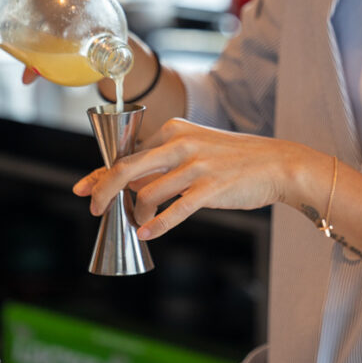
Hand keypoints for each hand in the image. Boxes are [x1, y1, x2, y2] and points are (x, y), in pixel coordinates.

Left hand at [72, 118, 308, 239]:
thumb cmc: (235, 159)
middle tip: (95, 209)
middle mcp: (182, 143)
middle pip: (127, 168)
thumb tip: (130, 184)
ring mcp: (197, 166)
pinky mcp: (211, 189)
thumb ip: (164, 161)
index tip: (83, 187)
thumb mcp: (197, 147)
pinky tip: (147, 233)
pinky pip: (175, 211)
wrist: (278, 163)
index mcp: (174, 129)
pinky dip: (157, 224)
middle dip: (104, 191)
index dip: (102, 173)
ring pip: (148, 194)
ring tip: (142, 222)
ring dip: (138, 213)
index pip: (127, 152)